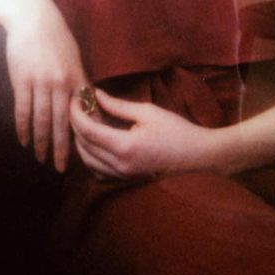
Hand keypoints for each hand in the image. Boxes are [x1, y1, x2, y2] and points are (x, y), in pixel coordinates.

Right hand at [4, 0, 88, 171]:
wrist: (31, 17)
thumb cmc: (54, 36)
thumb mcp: (73, 56)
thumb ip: (79, 81)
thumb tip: (87, 103)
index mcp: (77, 77)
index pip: (84, 113)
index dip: (85, 135)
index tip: (87, 153)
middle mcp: (61, 83)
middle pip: (63, 123)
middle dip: (62, 148)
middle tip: (62, 168)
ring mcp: (40, 82)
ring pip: (42, 120)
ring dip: (41, 142)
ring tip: (41, 159)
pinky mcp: (21, 81)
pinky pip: (23, 110)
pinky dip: (23, 128)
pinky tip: (23, 140)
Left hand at [69, 88, 220, 178]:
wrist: (199, 156)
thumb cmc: (177, 130)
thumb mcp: (148, 112)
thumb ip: (118, 105)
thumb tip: (96, 95)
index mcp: (124, 146)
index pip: (87, 130)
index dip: (76, 113)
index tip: (75, 98)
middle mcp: (119, 165)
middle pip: (83, 145)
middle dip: (76, 124)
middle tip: (79, 107)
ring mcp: (122, 175)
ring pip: (87, 160)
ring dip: (81, 141)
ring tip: (86, 121)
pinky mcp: (126, 179)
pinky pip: (97, 170)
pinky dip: (90, 156)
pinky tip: (97, 142)